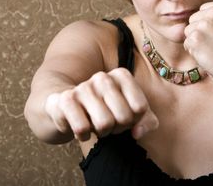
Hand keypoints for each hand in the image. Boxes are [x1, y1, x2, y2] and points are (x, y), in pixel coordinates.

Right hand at [44, 67, 158, 141]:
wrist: (65, 107)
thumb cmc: (105, 110)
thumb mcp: (131, 113)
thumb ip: (147, 122)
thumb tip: (137, 133)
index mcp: (121, 75)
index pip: (140, 108)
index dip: (134, 120)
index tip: (123, 116)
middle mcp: (102, 77)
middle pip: (124, 117)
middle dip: (118, 128)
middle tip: (109, 124)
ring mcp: (83, 87)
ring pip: (104, 124)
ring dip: (101, 133)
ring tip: (95, 125)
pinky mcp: (66, 100)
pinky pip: (82, 128)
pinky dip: (84, 136)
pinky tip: (81, 129)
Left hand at [183, 0, 212, 86]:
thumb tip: (186, 16)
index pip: (202, 10)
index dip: (208, 26)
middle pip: (193, 19)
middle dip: (200, 32)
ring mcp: (205, 24)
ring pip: (188, 31)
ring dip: (196, 42)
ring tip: (212, 49)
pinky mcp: (195, 38)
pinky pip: (186, 43)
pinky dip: (193, 52)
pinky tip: (207, 55)